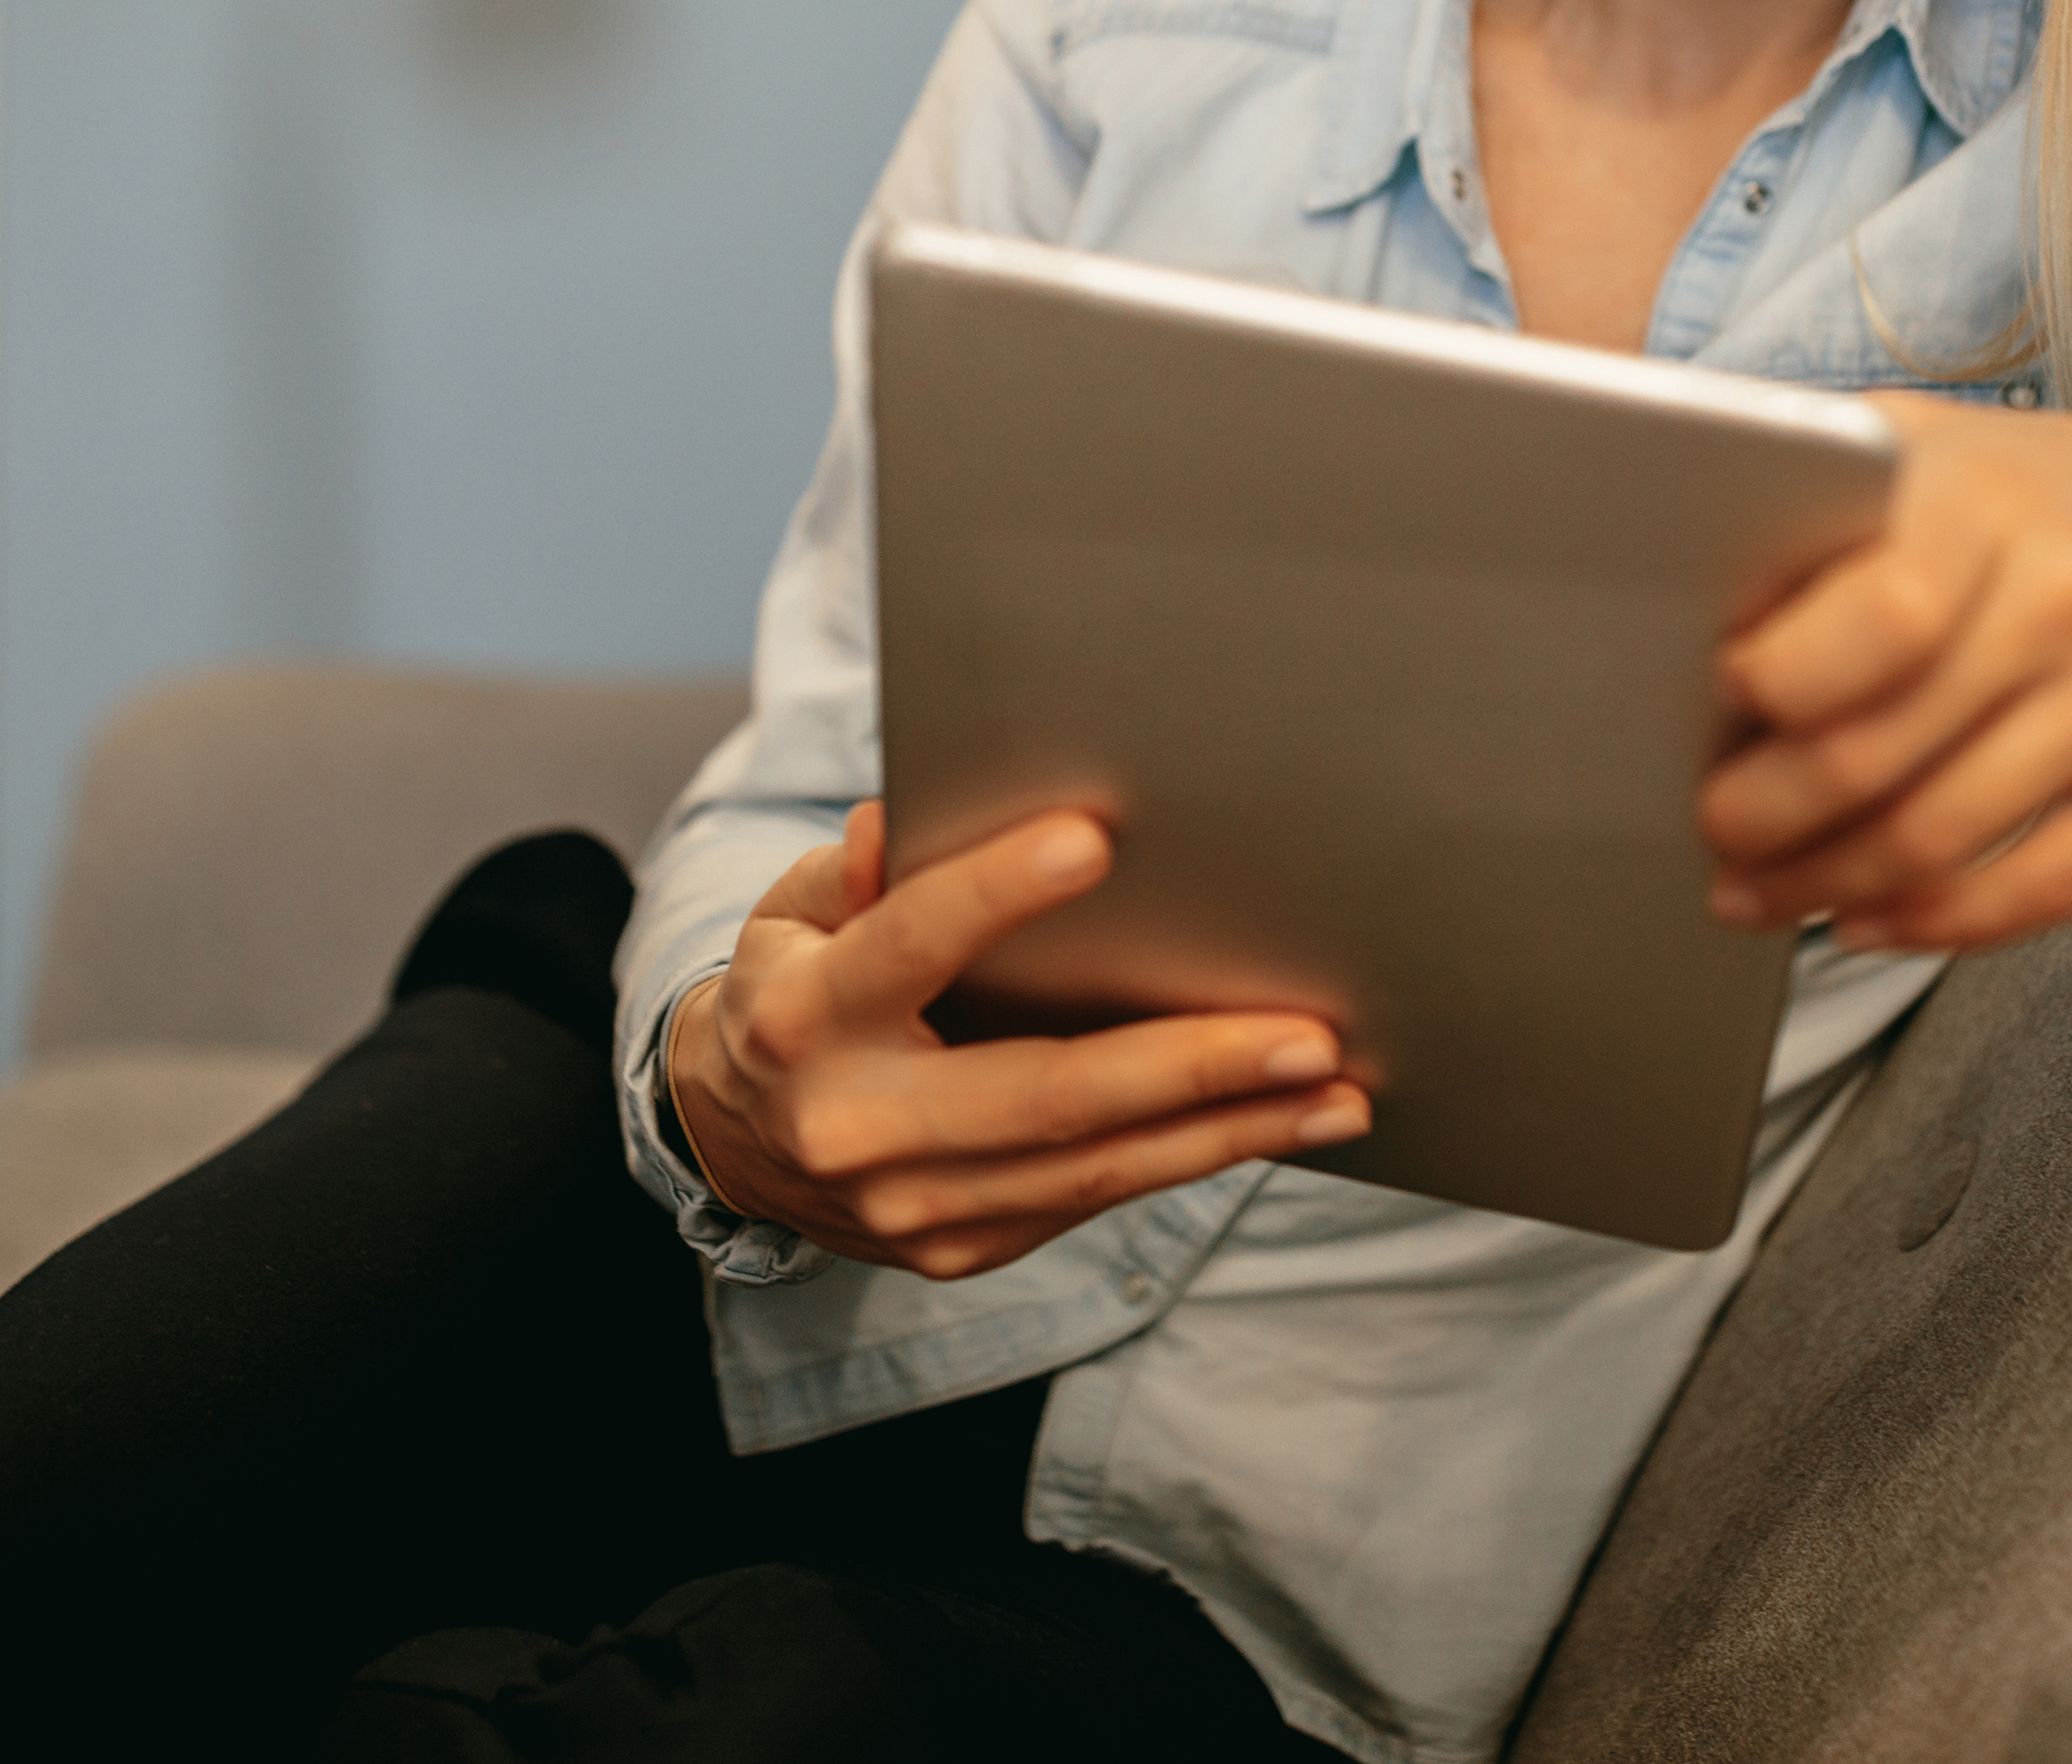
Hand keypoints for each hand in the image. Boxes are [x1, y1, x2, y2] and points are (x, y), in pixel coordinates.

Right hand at [667, 802, 1372, 1278]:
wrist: (733, 1140)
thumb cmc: (793, 988)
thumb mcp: (791, 913)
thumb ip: (855, 871)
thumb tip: (903, 823)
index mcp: (805, 1017)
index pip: (909, 944)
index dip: (995, 892)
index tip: (1095, 838)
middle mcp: (856, 1126)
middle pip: (1044, 1093)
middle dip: (1190, 1065)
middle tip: (1310, 1033)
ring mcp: (913, 1206)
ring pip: (1094, 1167)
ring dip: (1230, 1130)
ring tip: (1337, 1092)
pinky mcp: (962, 1249)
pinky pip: (1094, 1196)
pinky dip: (1190, 1158)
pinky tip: (1275, 1123)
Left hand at [1701, 390, 2071, 952]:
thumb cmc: (2068, 495)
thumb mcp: (1943, 451)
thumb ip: (1823, 505)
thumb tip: (1680, 593)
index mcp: (1987, 496)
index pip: (1867, 618)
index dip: (1768, 686)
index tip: (1707, 709)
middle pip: (1880, 749)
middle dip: (1764, 817)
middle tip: (1713, 835)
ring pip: (1946, 834)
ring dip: (1826, 885)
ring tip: (1764, 891)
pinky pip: (2050, 887)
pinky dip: (1938, 925)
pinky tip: (1871, 922)